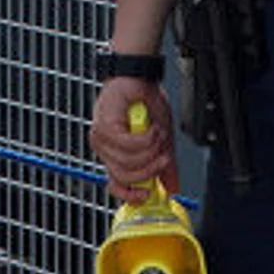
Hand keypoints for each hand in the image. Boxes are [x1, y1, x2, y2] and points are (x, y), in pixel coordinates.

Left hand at [89, 79, 177, 199]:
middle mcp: (105, 149)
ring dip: (150, 150)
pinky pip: (128, 145)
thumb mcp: (161, 139)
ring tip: (156, 135)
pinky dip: (145, 138)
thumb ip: (165, 166)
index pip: (116, 184)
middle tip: (164, 159)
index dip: (131, 195)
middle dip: (150, 170)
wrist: (138, 78)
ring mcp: (101, 139)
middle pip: (124, 177)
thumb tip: (172, 188)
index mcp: (116, 155)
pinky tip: (150, 127)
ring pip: (127, 162)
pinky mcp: (103, 127)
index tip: (147, 195)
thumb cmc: (145, 102)